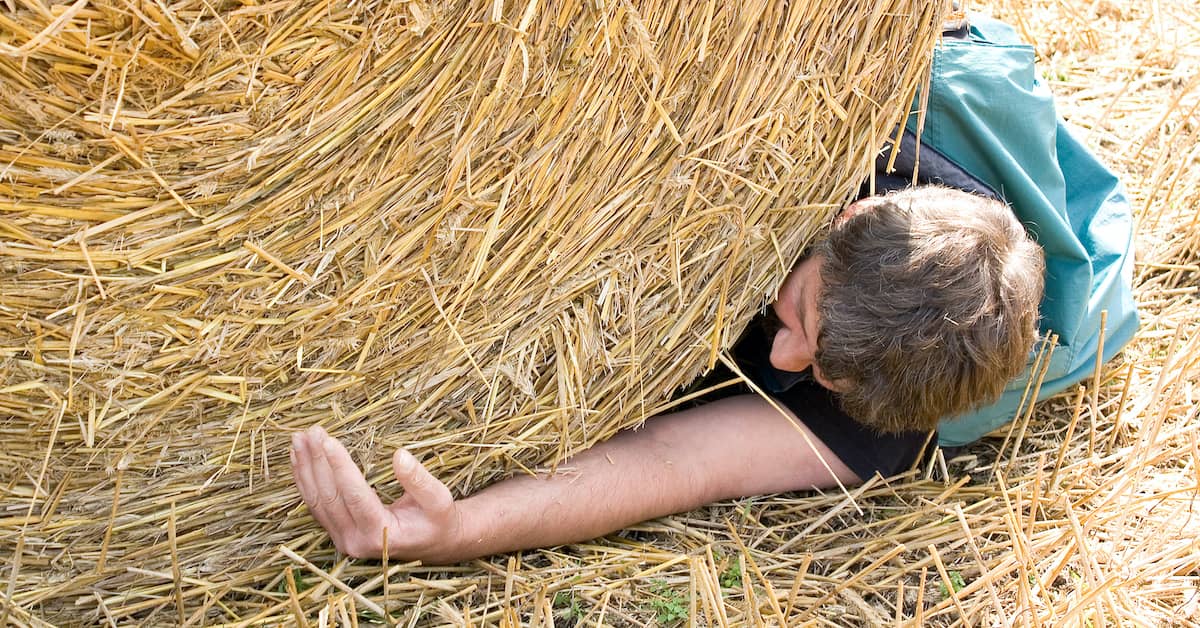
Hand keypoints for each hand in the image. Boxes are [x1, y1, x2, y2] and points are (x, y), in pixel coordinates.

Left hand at [290, 426, 462, 560]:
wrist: (436, 543)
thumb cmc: (439, 520)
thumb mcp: (439, 499)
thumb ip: (419, 480)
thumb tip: (400, 455)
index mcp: (381, 534)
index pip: (354, 495)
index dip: (340, 466)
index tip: (328, 439)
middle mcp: (356, 542)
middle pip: (329, 497)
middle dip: (318, 461)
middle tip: (312, 431)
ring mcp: (344, 540)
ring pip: (316, 502)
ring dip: (306, 469)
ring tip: (299, 440)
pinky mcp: (338, 534)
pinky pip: (316, 506)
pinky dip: (305, 481)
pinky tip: (300, 460)